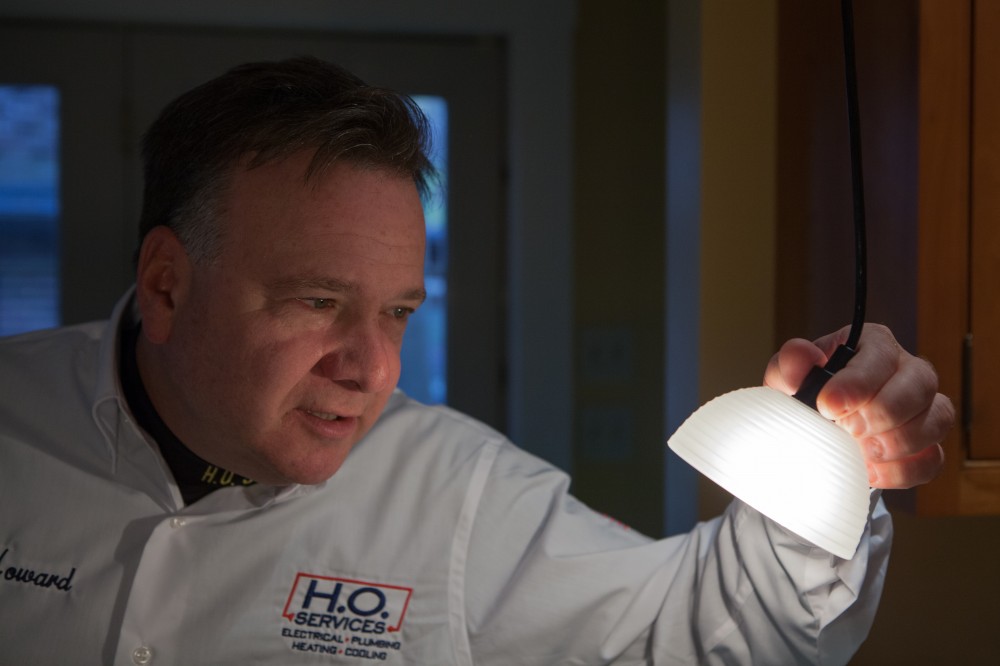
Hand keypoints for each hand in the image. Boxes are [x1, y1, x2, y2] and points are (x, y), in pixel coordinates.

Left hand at [764, 323, 953, 488]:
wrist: (815, 428)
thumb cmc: (806, 393)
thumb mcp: (789, 375)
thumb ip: (791, 362)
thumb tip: (803, 357)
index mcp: (875, 345)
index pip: (881, 356)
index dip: (857, 384)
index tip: (828, 406)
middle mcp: (908, 371)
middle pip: (921, 384)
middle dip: (882, 413)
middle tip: (847, 430)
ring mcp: (924, 408)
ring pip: (937, 420)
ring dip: (897, 443)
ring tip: (859, 452)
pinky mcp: (928, 445)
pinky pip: (933, 459)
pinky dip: (902, 471)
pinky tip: (870, 471)